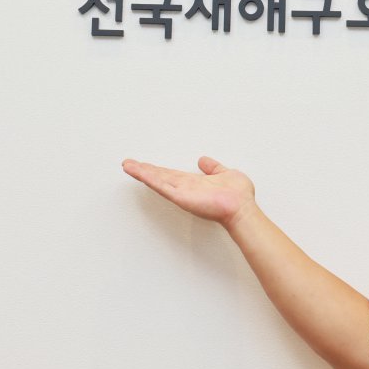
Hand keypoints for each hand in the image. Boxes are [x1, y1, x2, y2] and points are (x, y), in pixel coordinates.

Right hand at [121, 156, 256, 227]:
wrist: (241, 207)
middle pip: (160, 177)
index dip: (157, 169)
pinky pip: (163, 186)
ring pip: (158, 180)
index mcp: (193, 183)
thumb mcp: (225, 173)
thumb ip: (213, 168)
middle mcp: (185, 188)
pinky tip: (140, 172)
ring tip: (127, 166)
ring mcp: (182, 193)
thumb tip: (204, 160)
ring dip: (142, 173)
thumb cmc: (237, 196)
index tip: (144, 164)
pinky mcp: (182, 197)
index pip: (170, 174)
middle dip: (143, 170)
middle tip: (128, 164)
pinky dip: (151, 179)